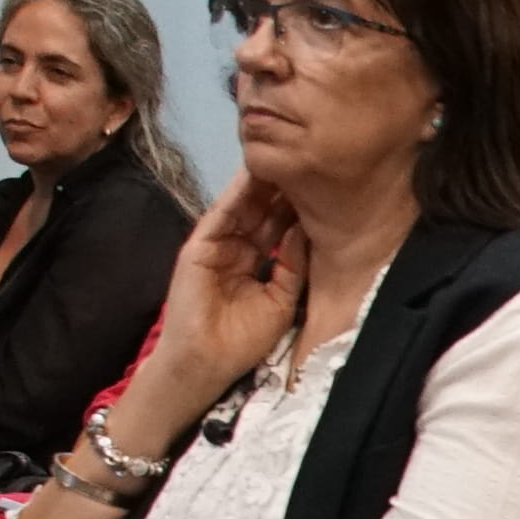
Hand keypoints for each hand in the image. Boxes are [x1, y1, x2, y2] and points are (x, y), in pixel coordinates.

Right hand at [145, 176, 304, 414]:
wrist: (207, 363)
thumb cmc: (242, 341)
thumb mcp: (280, 300)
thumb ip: (292, 266)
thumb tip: (304, 230)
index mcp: (256, 261)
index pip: (277, 225)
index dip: (296, 205)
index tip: (320, 183)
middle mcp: (237, 248)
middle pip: (262, 210)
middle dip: (282, 187)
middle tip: (304, 159)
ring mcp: (217, 245)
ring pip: (242, 207)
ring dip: (261, 183)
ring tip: (282, 156)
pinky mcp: (199, 247)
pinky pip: (220, 215)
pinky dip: (236, 194)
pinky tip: (252, 173)